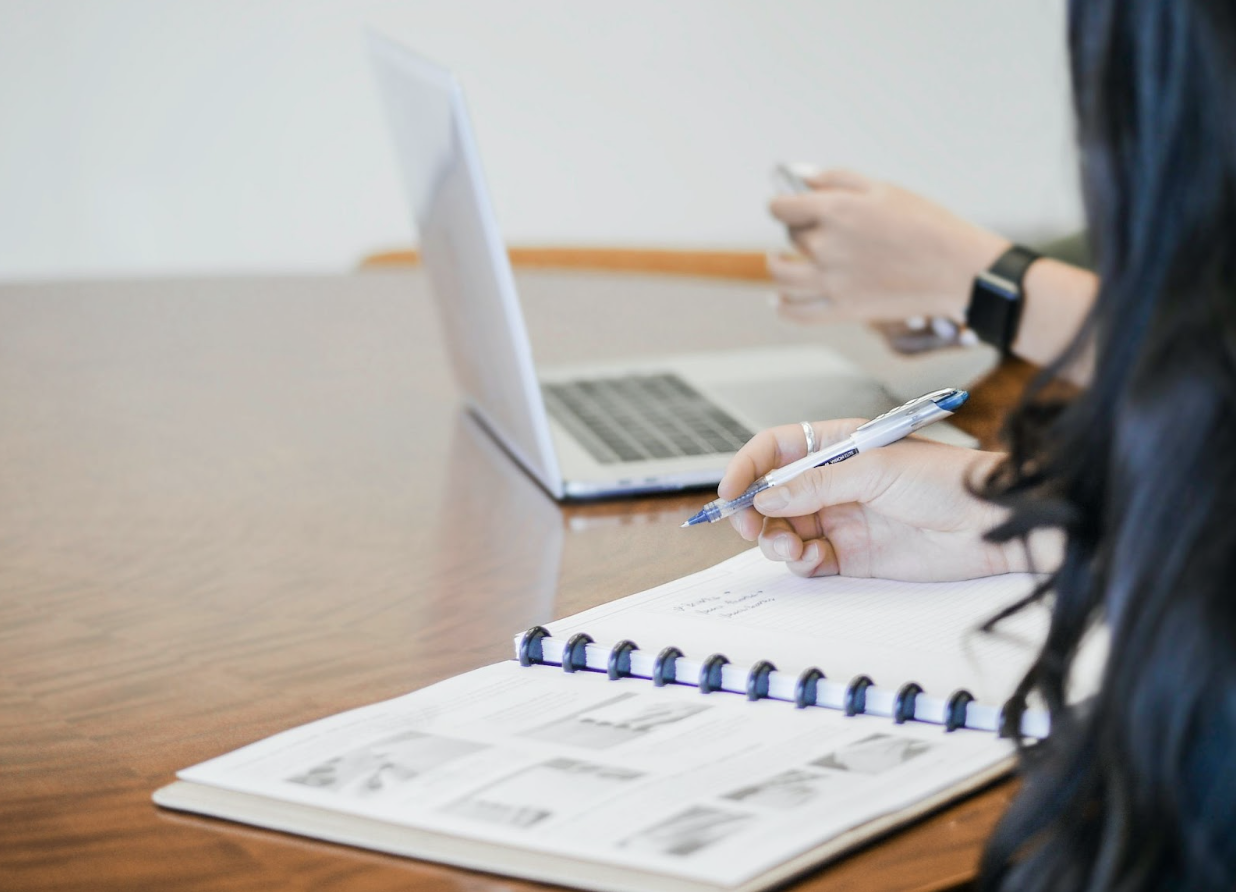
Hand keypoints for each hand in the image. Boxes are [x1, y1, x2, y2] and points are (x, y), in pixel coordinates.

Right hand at [720, 419, 1029, 581]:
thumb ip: (815, 485)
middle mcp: (834, 482)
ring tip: (788, 547)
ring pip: (784, 531)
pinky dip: (799, 562)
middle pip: (772, 496)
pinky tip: (810, 559)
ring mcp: (842, 519)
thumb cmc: (947, 480)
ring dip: (775, 540)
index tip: (729, 492)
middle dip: (754, 512)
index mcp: (837, 446)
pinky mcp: (853, 556)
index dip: (747, 468)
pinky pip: (808, 560)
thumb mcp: (874, 470)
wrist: (993, 525)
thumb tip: (766, 498)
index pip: (776, 450)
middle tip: (750, 528)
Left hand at [766, 169, 1008, 324]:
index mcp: (835, 210)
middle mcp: (827, 246)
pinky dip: (784, 307)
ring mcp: (832, 281)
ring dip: (778, 266)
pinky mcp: (843, 309)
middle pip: (791, 236)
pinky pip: (798, 313)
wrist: (959, 268)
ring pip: (782, 276)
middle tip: (817, 229)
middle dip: (799, 229)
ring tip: (781, 261)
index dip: (783, 203)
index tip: (788, 205)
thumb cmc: (927, 224)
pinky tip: (781, 299)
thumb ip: (836, 180)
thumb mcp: (883, 189)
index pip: (781, 207)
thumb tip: (800, 178)